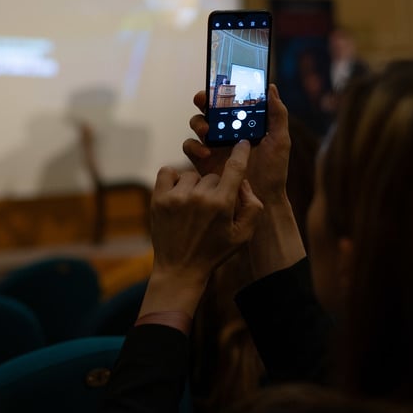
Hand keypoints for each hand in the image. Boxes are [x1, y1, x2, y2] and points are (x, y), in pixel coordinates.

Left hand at [140, 141, 263, 317]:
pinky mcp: (159, 199)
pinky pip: (168, 172)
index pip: (235, 167)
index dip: (241, 153)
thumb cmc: (214, 252)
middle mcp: (199, 197)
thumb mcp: (243, 235)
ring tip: (194, 206)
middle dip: (215, 188)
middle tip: (211, 208)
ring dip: (195, 186)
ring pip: (192, 175)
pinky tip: (179, 193)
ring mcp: (176, 197)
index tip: (243, 143)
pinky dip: (173, 179)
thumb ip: (253, 207)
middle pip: (213, 176)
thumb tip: (244, 182)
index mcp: (222, 204)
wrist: (180, 269)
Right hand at [183, 84, 291, 205]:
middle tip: (204, 101)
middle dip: (203, 100)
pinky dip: (194, 146)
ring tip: (207, 130)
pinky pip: (189, 147)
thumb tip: (271, 87)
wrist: (263, 198)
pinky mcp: (202, 161)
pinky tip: (206, 151)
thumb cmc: (274, 170)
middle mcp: (225, 130)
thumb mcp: (280, 139)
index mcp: (242, 122)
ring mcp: (213, 144)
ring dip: (198, 122)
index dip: (220, 88)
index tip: (218, 82)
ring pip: (196, 124)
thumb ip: (277, 114)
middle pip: (208, 108)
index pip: (228, 99)